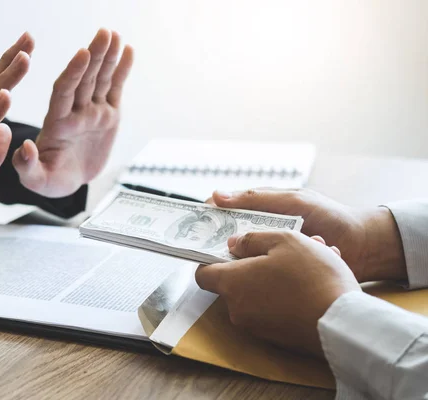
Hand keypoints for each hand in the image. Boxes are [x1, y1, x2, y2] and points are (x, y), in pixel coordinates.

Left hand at [12, 28, 133, 197]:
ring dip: (108, 57)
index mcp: (56, 123)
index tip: (81, 54)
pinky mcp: (107, 116)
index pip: (64, 92)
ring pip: (100, 79)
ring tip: (115, 35)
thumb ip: (27, 165)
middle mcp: (75, 112)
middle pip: (84, 79)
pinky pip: (115, 89)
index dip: (73, 73)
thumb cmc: (50, 180)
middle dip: (94, 56)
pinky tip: (128, 51)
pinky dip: (122, 71)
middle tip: (103, 33)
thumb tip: (26, 148)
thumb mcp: (37, 180)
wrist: (67, 181)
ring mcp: (92, 112)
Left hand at [195, 231, 360, 357]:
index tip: (229, 249)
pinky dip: (286, 295)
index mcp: (232, 283)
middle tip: (284, 249)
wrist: (342, 323)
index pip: (203, 274)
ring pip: (259, 293)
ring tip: (310, 260)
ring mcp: (256, 326)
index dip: (213, 258)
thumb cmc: (312, 276)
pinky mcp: (276, 338)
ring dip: (276, 276)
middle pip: (235, 282)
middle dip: (256, 263)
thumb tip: (233, 244)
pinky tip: (314, 282)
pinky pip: (274, 309)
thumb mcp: (284, 241)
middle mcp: (238, 309)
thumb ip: (253, 239)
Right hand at [208, 189, 406, 282]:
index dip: (210, 216)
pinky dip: (274, 273)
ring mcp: (272, 252)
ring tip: (262, 262)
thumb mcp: (293, 201)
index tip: (196, 223)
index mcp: (264, 210)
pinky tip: (282, 274)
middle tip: (218, 251)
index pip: (227, 210)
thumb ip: (258, 198)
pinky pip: (268, 273)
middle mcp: (264, 231)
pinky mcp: (282, 272)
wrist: (365, 247)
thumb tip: (218, 195)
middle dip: (226, 243)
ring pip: (248, 258)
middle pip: (232, 236)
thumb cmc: (330, 216)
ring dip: (257, 260)